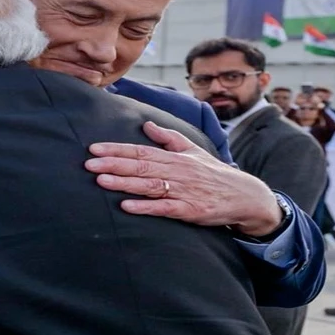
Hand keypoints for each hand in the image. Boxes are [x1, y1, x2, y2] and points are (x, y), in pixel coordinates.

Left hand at [86, 121, 281, 235]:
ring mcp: (183, 191)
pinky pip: (164, 208)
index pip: (140, 151)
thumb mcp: (194, 151)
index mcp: (175, 158)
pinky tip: (126, 206)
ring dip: (124, 183)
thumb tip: (148, 124)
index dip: (116, 149)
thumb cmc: (214, 174)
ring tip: (101, 180)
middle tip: (88, 163)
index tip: (94, 148)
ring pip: (149, 186)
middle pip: (141, 166)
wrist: (246, 196)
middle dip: (113, 164)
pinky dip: (145, 207)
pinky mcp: (190, 210)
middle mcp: (177, 172)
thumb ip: (169, 138)